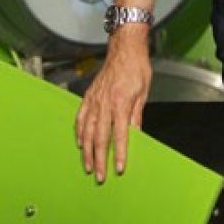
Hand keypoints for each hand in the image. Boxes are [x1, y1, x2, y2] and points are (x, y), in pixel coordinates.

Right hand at [74, 28, 151, 182]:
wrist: (124, 48)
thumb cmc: (136, 68)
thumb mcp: (143, 92)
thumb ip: (137, 115)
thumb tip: (136, 135)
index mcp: (121, 103)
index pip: (120, 134)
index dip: (120, 154)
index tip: (119, 169)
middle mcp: (105, 103)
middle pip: (100, 137)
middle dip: (100, 159)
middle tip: (100, 176)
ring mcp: (94, 99)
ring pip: (87, 130)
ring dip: (87, 150)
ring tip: (88, 165)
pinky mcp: (89, 96)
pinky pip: (81, 117)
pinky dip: (79, 131)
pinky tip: (80, 142)